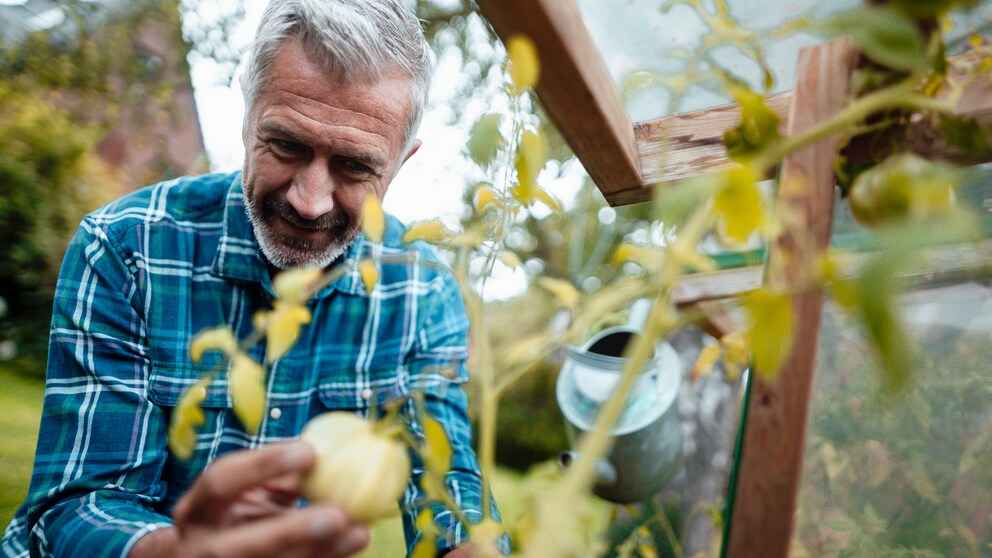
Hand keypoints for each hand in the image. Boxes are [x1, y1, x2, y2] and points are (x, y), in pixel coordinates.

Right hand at [131, 442, 369, 557]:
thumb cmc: (233, 516)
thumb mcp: (244, 493)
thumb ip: (277, 476)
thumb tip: (329, 449)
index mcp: (195, 510)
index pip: (220, 482)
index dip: (262, 465)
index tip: (310, 451)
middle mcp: (201, 547)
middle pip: (241, 544)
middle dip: (291, 530)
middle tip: (339, 513)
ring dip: (320, 552)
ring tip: (359, 532)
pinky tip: (352, 544)